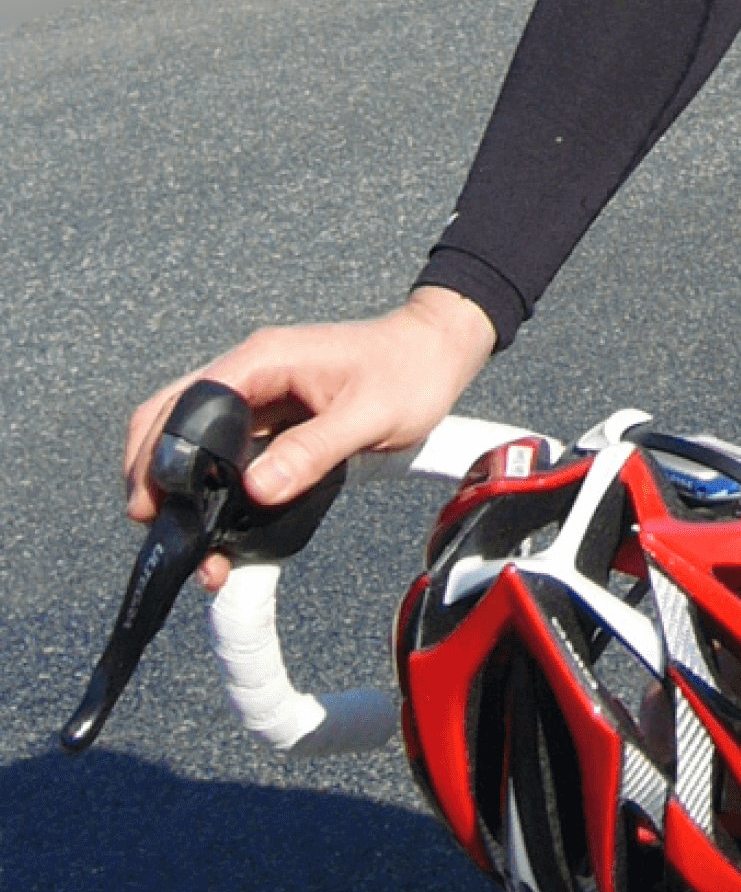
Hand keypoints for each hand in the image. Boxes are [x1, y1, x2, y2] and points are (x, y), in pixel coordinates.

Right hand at [121, 288, 497, 578]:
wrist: (438, 352)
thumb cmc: (410, 372)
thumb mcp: (369, 416)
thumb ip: (314, 451)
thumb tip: (257, 489)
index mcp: (263, 360)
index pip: (186, 404)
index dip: (160, 454)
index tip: (151, 504)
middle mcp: (250, 373)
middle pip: (171, 418)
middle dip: (153, 473)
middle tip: (156, 528)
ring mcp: (257, 396)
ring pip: (193, 438)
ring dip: (181, 485)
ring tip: (187, 539)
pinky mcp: (271, 418)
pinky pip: (226, 452)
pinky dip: (212, 487)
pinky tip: (217, 523)